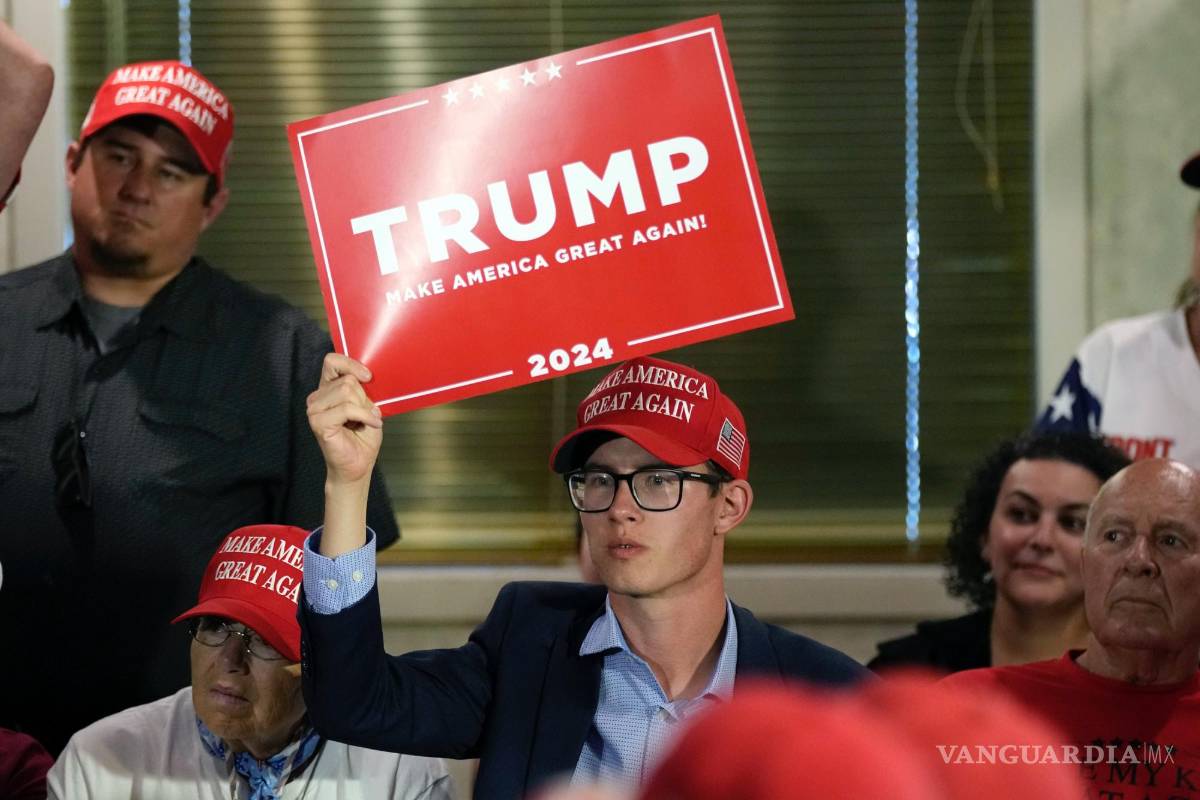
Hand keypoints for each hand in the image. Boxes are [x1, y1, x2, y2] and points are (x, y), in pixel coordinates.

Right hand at [307, 353, 383, 485]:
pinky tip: (370, 424)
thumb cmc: (362, 438)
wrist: (358, 465)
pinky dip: (364, 415)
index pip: (332, 362)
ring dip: (364, 408)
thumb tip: (367, 376)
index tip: (368, 377)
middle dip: (364, 397)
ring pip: (347, 391)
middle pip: (347, 380)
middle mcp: (317, 397)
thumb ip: (363, 390)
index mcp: (328, 389)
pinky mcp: (319, 422)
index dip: (350, 364)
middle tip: (367, 414)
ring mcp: (315, 410)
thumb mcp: (368, 406)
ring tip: (366, 421)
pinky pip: (347, 408)